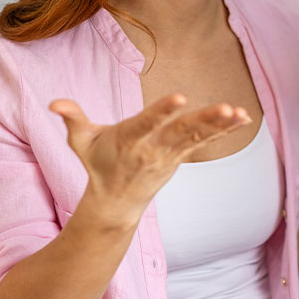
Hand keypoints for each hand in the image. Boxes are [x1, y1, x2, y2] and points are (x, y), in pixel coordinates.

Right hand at [49, 95, 250, 226]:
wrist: (116, 201)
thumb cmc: (99, 164)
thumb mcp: (81, 142)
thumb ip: (72, 119)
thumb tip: (54, 102)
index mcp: (129, 139)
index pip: (146, 123)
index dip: (162, 111)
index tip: (179, 97)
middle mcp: (153, 148)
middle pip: (181, 132)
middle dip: (203, 121)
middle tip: (224, 108)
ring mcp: (170, 154)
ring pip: (197, 137)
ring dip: (219, 125)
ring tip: (238, 112)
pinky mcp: (181, 156)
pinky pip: (205, 142)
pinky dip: (225, 131)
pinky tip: (244, 117)